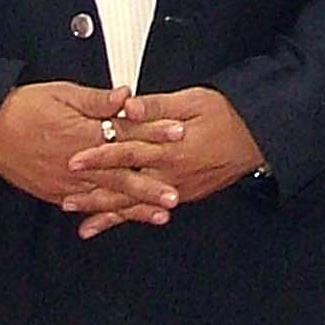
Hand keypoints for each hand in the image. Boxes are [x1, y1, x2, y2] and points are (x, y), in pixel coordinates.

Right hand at [0, 82, 178, 225]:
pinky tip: (121, 219)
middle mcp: (78, 163)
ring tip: (158, 215)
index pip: (128, 134)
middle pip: (122, 176)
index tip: (180, 134)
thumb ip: (98, 99)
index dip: (156, 134)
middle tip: (176, 195)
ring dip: (134, 207)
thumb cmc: (24, 108)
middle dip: (151, 187)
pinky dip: (105, 214)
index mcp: (84, 134)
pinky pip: (85, 205)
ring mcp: (66, 182)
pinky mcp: (54, 192)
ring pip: (107, 198)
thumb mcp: (64, 93)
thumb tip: (127, 95)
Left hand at [63, 86, 265, 238]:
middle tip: (66, 201)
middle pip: (126, 187)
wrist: (258, 137)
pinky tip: (116, 223)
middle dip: (95, 196)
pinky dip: (131, 218)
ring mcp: (178, 188)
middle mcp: (171, 173)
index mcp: (170, 147)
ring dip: (109, 214)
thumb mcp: (192, 100)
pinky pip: (152, 209)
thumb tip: (126, 106)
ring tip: (84, 223)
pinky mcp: (185, 195)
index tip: (74, 160)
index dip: (98, 156)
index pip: (126, 152)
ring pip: (137, 205)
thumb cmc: (227, 114)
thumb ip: (157, 105)